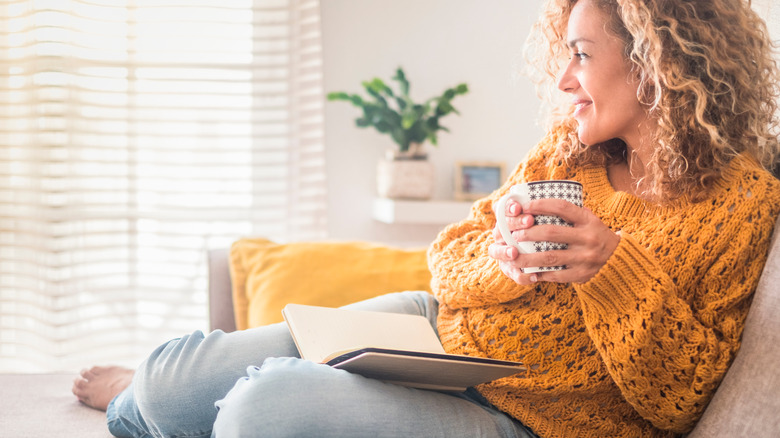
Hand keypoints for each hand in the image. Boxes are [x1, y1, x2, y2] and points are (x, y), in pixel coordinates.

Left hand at [489, 198, 619, 283]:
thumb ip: (571, 212)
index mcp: (588, 220)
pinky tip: (529, 272)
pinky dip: (541, 273)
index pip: (562, 207)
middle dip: (529, 233)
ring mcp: (585, 258)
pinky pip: (557, 275)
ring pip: (550, 257)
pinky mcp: (582, 274)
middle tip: (515, 234)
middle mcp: (588, 238)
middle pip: (551, 233)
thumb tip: (539, 200)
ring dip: (528, 257)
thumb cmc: (596, 235)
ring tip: (514, 256)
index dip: (541, 205)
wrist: (619, 259)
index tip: (525, 207)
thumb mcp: (590, 219)